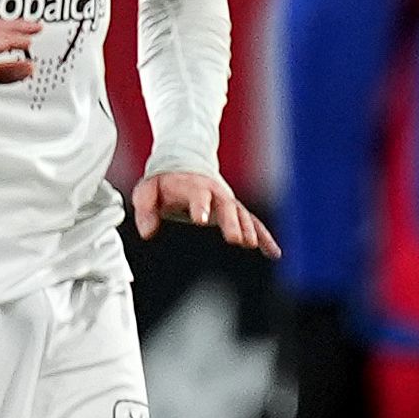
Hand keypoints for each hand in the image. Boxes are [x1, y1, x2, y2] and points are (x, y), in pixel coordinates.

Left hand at [132, 166, 276, 254]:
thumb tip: (147, 232)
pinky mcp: (235, 211)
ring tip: (251, 244)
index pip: (198, 195)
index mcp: (193, 186)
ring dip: (249, 229)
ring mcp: (228, 201)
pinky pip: (253, 223)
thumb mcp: (147, 192)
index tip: (201, 220)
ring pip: (242, 214)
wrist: (184, 165)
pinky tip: (273, 252)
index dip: (201, 206)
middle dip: (233, 223)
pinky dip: (264, 237)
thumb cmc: (165, 182)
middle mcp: (215, 192)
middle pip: (227, 206)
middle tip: (237, 240)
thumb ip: (145, 210)